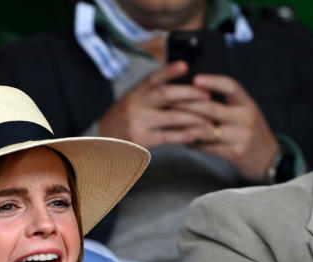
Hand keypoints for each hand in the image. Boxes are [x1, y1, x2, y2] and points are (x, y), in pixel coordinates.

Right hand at [97, 61, 212, 147]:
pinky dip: (183, 135)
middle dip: (190, 93)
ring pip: (171, 116)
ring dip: (193, 117)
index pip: (153, 77)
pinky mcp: (140, 139)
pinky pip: (167, 136)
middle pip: (166, 94)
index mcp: (135, 92)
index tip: (185, 65)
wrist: (103, 144)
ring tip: (209, 119)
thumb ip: (150, 95)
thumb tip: (179, 88)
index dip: (169, 70)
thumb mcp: (132, 103)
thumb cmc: (123, 122)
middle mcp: (136, 104)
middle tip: (207, 95)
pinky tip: (196, 135)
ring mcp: (137, 121)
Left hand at [177, 73, 279, 181]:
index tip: (195, 79)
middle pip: (211, 108)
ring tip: (171, 120)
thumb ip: (228, 102)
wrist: (269, 159)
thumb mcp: (247, 112)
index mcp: (248, 104)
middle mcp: (245, 118)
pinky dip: (193, 142)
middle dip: (187, 104)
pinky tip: (182, 139)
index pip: (230, 86)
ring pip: (206, 129)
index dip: (212, 81)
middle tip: (169, 100)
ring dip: (186, 125)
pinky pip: (208, 147)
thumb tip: (198, 91)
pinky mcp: (233, 153)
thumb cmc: (252, 133)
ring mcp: (240, 136)